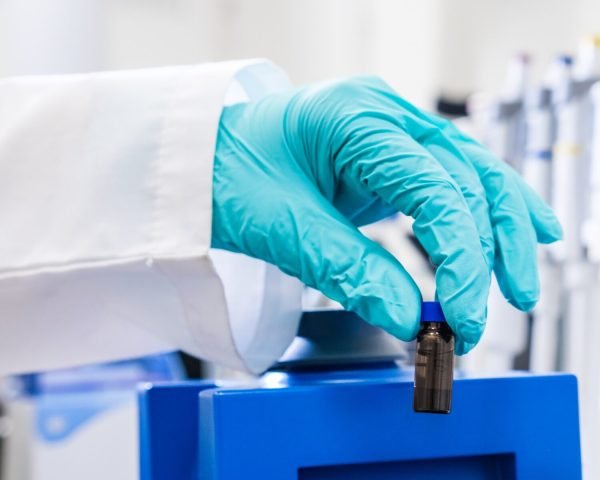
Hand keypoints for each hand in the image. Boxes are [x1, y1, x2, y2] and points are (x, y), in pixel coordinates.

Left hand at [211, 76, 561, 353]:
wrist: (199, 160)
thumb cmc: (224, 174)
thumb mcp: (281, 225)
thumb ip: (348, 269)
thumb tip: (409, 316)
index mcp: (357, 118)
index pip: (435, 188)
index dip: (460, 258)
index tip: (459, 316)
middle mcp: (384, 118)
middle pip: (467, 179)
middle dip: (490, 250)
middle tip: (493, 312)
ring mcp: (389, 136)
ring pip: (469, 178)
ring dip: (498, 233)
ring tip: (522, 282)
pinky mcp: (386, 161)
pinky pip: (445, 186)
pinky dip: (478, 216)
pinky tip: (513, 234)